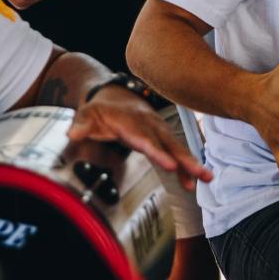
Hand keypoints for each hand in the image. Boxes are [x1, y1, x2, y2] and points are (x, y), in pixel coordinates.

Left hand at [69, 87, 211, 189]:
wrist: (117, 97)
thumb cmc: (102, 110)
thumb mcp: (88, 114)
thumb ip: (82, 124)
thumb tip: (72, 133)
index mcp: (132, 123)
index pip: (146, 139)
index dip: (158, 152)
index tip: (170, 165)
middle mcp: (151, 127)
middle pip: (170, 145)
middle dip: (186, 160)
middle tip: (200, 173)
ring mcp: (160, 132)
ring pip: (178, 149)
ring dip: (192, 164)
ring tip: (206, 178)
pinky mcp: (163, 139)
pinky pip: (176, 153)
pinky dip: (185, 167)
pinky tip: (192, 182)